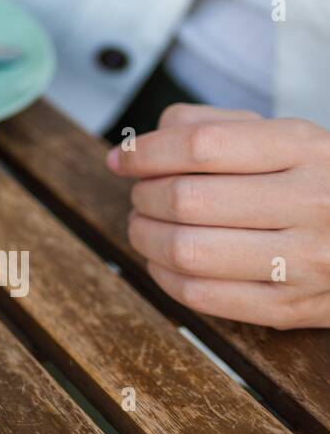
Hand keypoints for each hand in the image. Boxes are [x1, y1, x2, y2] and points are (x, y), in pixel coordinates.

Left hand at [106, 103, 329, 328]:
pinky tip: (163, 260)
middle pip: (187, 199)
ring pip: (188, 251)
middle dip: (144, 196)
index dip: (146, 153)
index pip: (201, 146)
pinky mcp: (292, 309)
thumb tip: (139, 146)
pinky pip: (202, 296)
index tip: (121, 160)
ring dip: (146, 237)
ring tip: (145, 225)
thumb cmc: (313, 182)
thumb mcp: (280, 136)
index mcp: (305, 149)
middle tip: (140, 195)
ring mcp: (306, 262)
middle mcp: (312, 203)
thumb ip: (210, 124)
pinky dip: (164, 276)